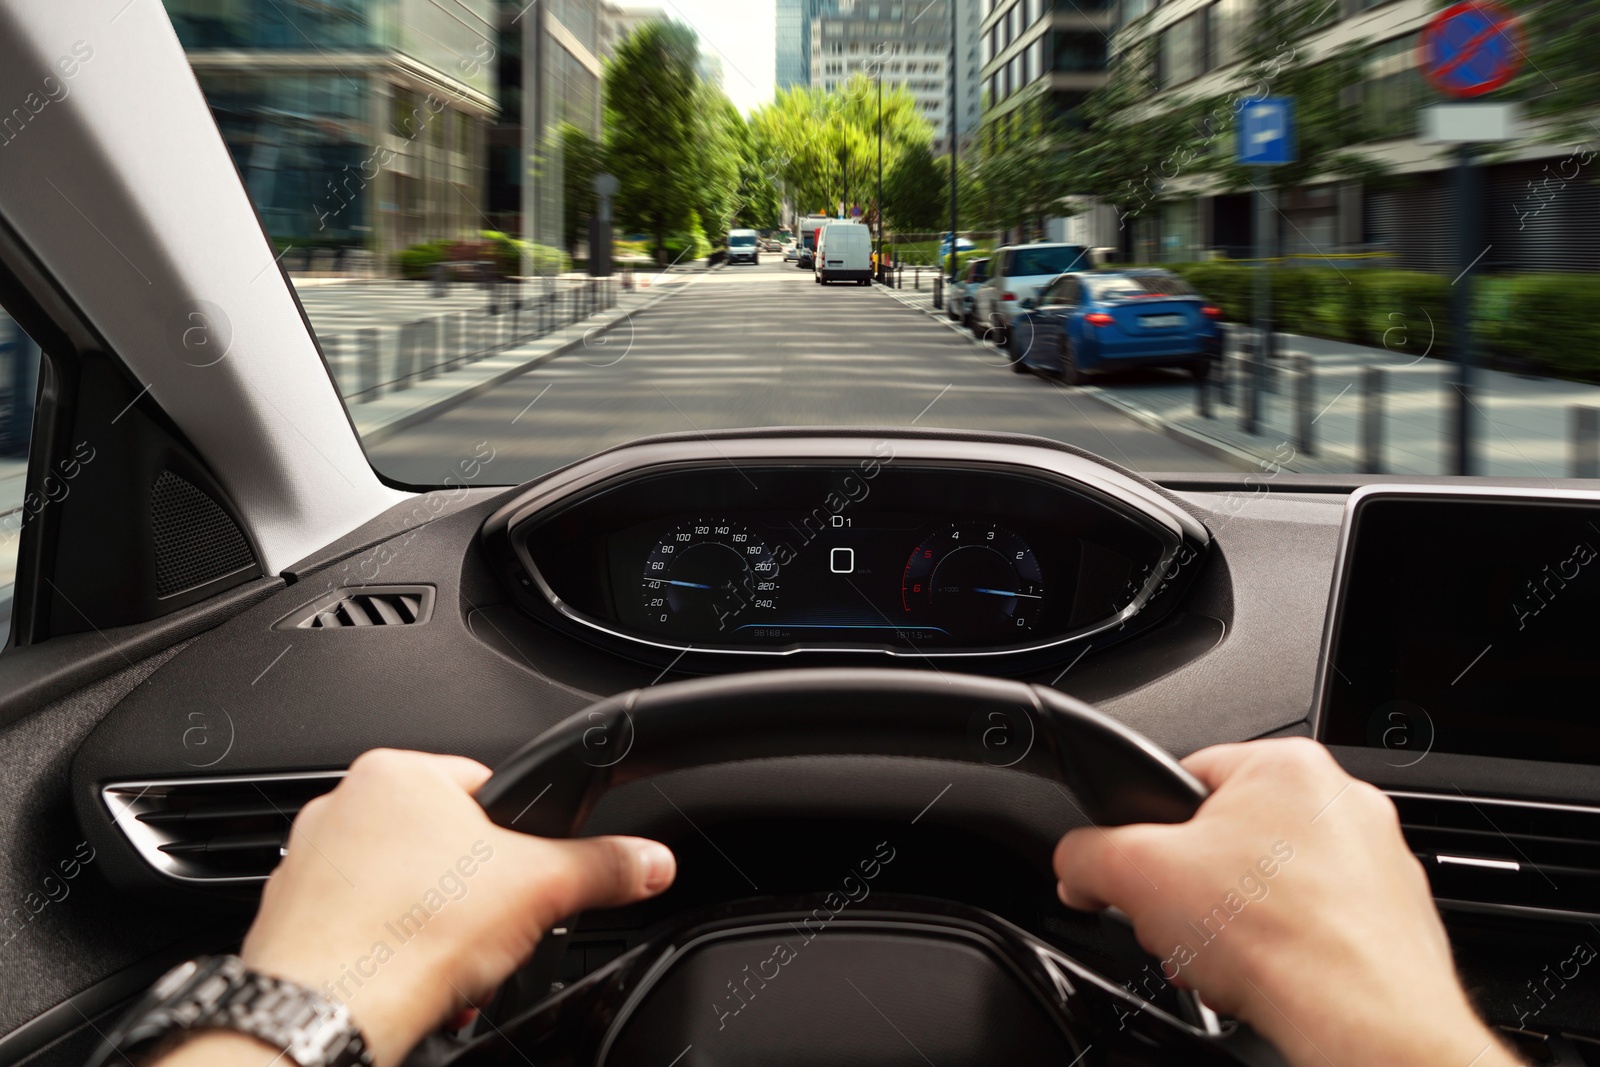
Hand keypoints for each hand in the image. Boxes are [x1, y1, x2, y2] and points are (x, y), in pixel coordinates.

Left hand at [160, 749, 675, 1066]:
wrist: (327, 1011)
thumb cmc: (409, 935)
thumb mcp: (540, 889)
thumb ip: (602, 867)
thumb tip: (648, 861)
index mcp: (397, 773)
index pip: (484, 787)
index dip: (518, 837)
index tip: (525, 877)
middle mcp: (342, 806)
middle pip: (443, 843)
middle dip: (475, 894)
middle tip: (492, 929)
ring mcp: (307, 863)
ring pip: (401, 888)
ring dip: (436, 927)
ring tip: (453, 963)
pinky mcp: (290, 920)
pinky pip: (361, 927)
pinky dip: (393, 954)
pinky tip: (415, 983)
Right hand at [1053, 738, 1516, 1066]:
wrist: (1360, 1021)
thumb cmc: (1278, 940)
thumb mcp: (1136, 876)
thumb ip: (1088, 854)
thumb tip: (1076, 863)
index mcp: (1286, 764)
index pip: (1188, 778)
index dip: (1151, 832)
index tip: (1144, 874)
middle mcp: (1342, 802)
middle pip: (1230, 838)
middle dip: (1195, 891)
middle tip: (1183, 926)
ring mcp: (1377, 861)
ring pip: (1274, 886)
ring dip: (1236, 925)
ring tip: (1225, 961)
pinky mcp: (1395, 918)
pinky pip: (1318, 925)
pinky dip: (1286, 951)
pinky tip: (1267, 979)